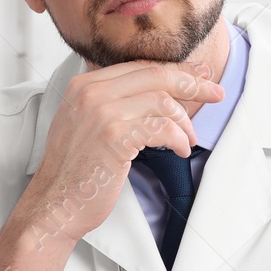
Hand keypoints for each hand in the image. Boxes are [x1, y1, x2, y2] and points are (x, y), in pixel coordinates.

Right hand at [0, 59, 222, 270]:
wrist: (54, 204)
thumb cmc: (75, 170)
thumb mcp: (86, 123)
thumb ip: (113, 102)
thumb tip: (161, 92)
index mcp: (84, 84)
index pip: (140, 66)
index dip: (176, 71)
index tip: (199, 77)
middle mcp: (91, 92)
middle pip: (156, 75)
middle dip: (193, 83)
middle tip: (216, 93)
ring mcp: (102, 113)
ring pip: (162, 101)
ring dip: (184, 122)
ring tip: (188, 140)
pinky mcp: (114, 137)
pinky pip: (161, 128)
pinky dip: (178, 139)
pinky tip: (180, 149)